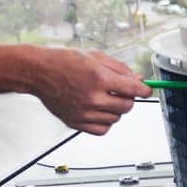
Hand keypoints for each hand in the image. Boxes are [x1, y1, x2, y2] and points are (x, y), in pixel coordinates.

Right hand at [29, 47, 151, 134]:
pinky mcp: (76, 122)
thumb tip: (137, 79)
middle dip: (129, 98)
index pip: (133, 89)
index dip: (145, 90)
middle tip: (122, 91)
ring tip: (106, 99)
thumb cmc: (64, 61)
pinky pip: (102, 130)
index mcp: (99, 77)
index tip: (147, 90)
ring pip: (116, 119)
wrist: (39, 73)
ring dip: (116, 110)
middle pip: (126, 106)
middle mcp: (92, 97)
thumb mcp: (95, 55)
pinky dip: (105, 122)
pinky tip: (100, 111)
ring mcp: (84, 112)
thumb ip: (119, 68)